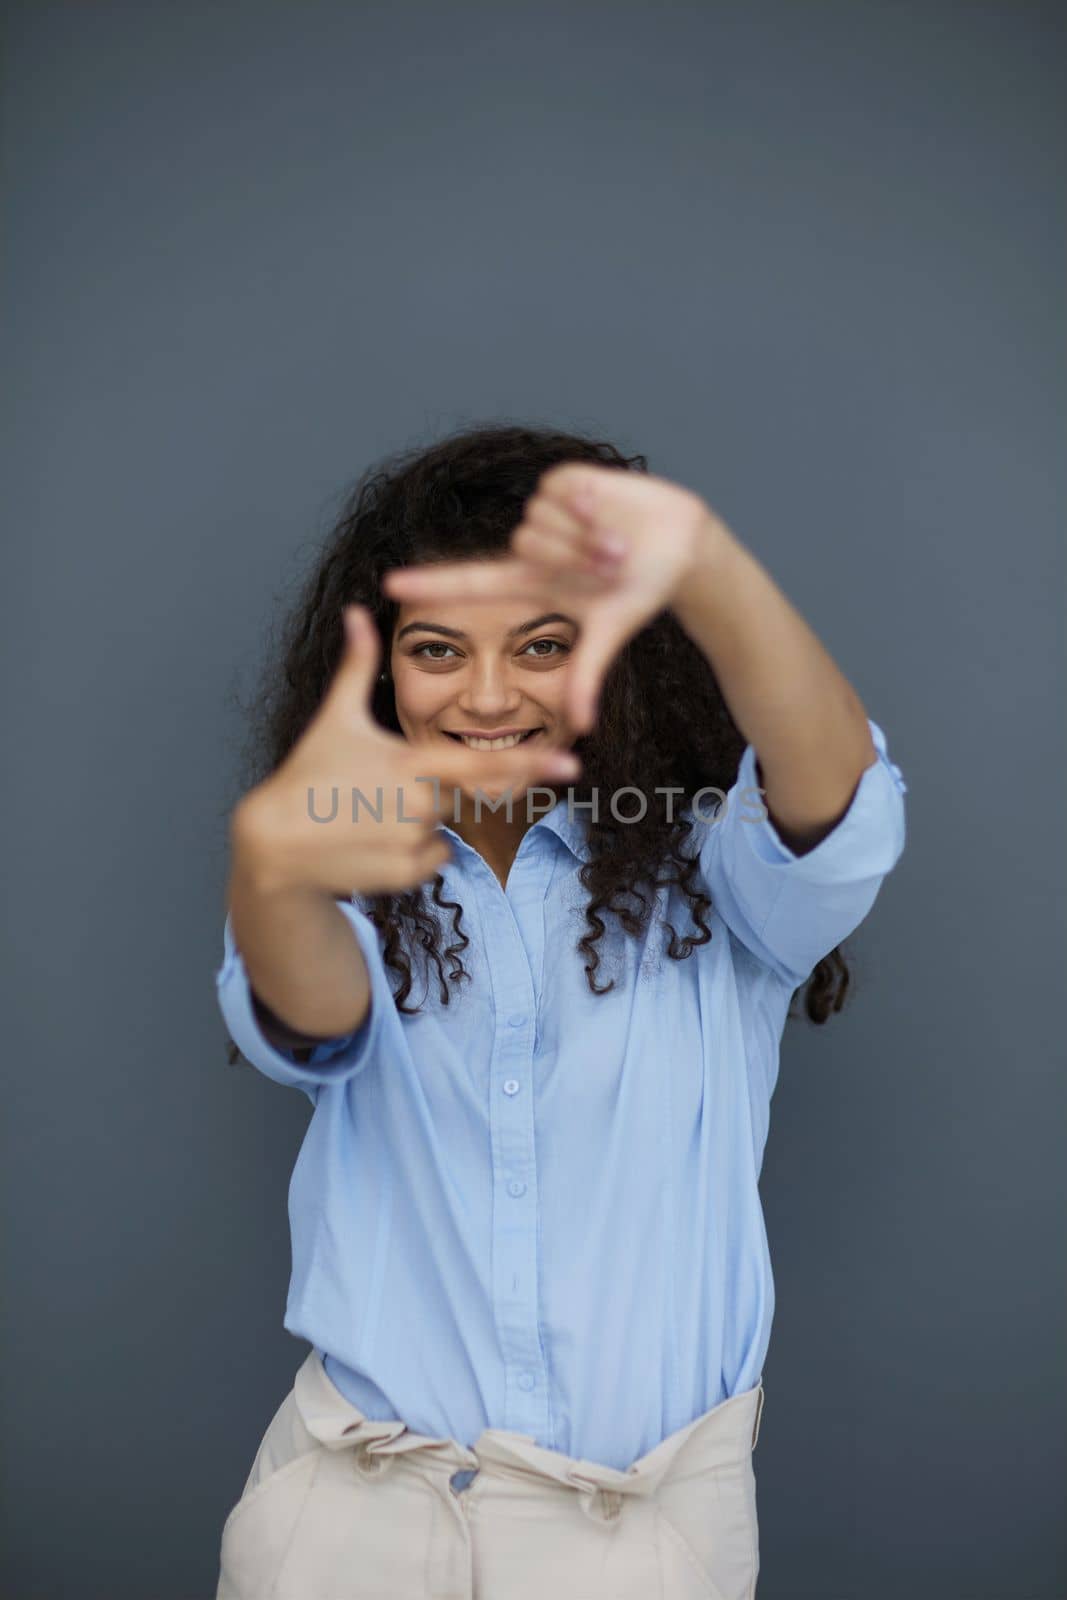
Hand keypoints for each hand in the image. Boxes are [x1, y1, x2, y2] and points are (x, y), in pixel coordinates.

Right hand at [232, 604, 581, 897]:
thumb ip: (356, 665)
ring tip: (371, 811)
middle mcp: (420, 806)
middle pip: (467, 794)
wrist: (275, 844)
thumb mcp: (335, 718)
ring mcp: (414, 844)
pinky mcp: (408, 875)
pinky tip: (373, 839)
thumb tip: (356, 611)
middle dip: (455, 789)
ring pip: (446, 826)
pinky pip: (433, 857)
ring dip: (423, 818)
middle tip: (410, 787)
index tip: (570, 765)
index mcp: (410, 763)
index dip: (530, 764)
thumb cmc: (307, 774)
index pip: (483, 763)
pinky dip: (413, 849)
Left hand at [382, 463, 725, 732]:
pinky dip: (590, 505)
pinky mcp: (563, 480)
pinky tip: (609, 508)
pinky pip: (561, 491)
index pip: (469, 583)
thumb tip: (581, 726)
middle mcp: (531, 544)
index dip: (431, 585)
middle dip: (575, 558)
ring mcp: (545, 511)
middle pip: (525, 545)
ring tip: (618, 543)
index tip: (388, 585)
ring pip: (541, 519)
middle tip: (612, 565)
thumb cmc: (641, 591)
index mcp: (532, 581)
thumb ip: (587, 674)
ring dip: (586, 535)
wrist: (679, 545)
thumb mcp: (610, 632)